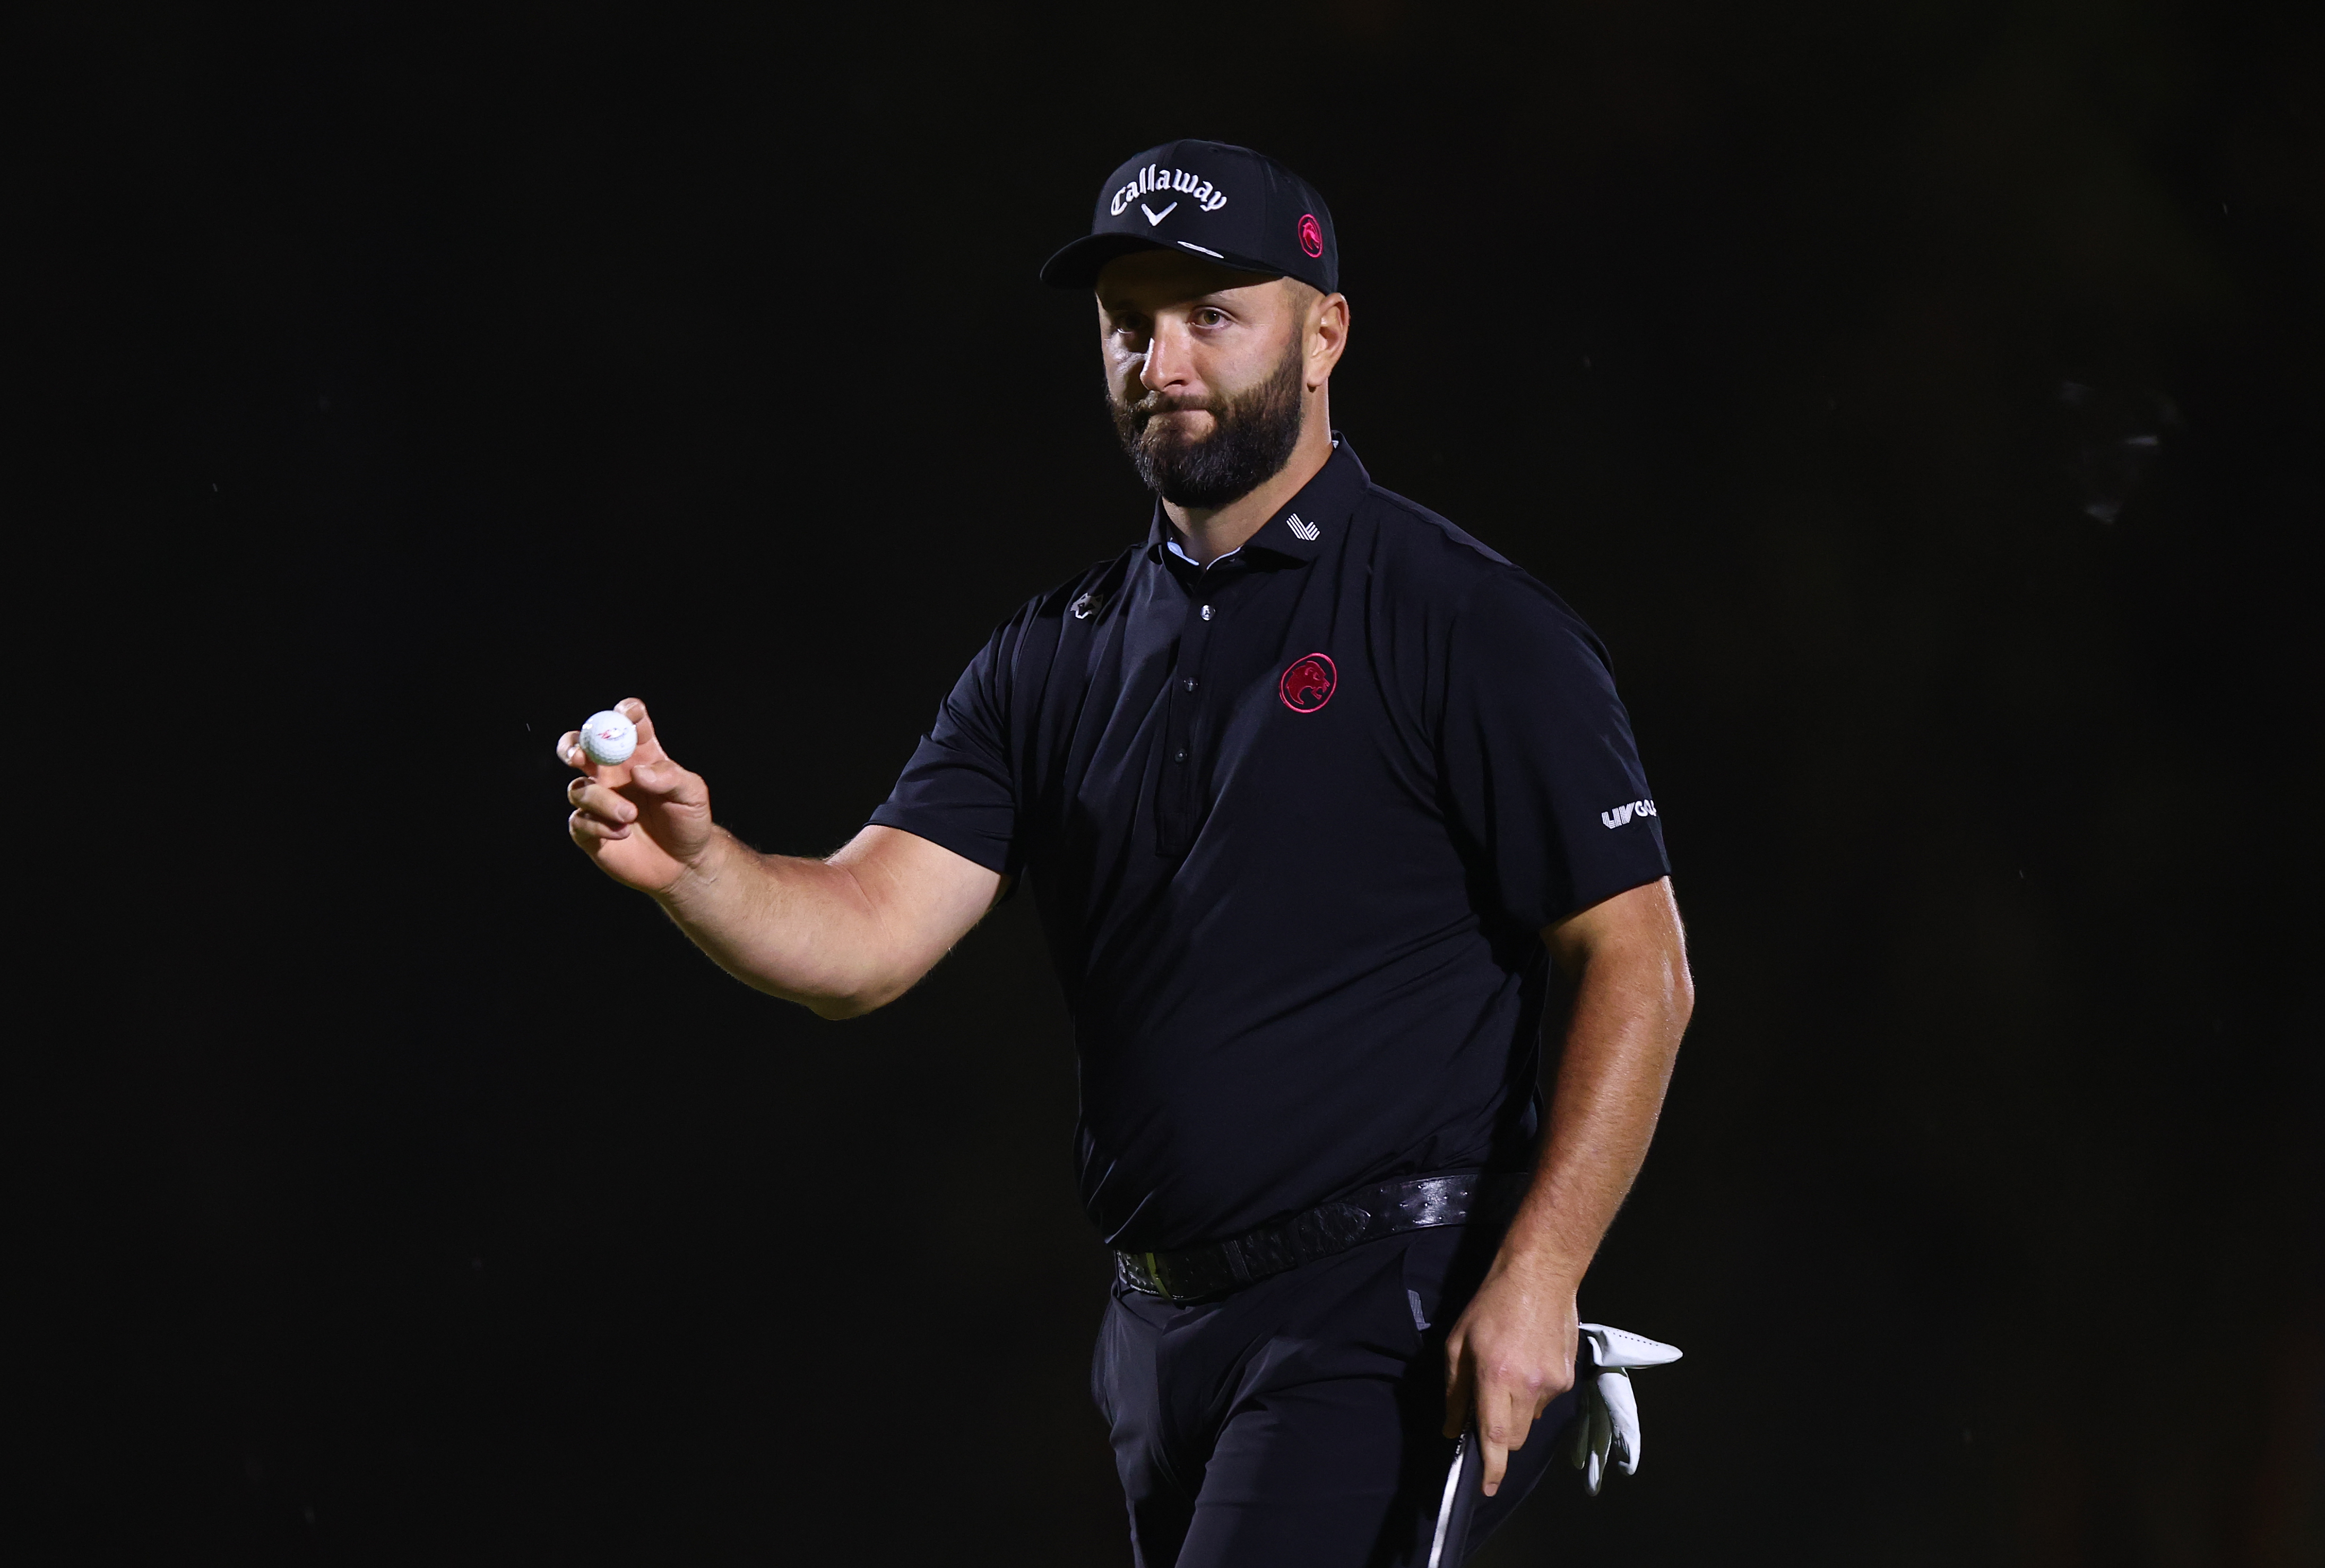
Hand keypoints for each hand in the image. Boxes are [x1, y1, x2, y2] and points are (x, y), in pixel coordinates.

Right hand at [558, 697, 715, 894]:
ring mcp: (599, 800)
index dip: (624, 712)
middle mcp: (614, 773)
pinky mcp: (589, 830)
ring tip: (630, 816)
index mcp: (640, 754)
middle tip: (579, 756)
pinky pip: (578, 821)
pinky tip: (622, 834)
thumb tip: (638, 771)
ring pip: (578, 788)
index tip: (626, 714)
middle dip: (573, 745)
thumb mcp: (693, 794)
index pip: (626, 722)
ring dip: (600, 800)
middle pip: (580, 745)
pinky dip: (598, 826)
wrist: (684, 864)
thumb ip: (670, 777)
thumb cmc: (689, 821)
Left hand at [1441, 1251, 1579, 1496]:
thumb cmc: (1492, 1305)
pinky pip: (1546, 1401)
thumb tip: (1452, 1429)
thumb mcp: (1457, 1344)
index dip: (1491, 1468)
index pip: (1495, 1436)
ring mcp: (1553, 1383)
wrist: (1541, 1275)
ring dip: (1517, 1411)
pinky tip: (1527, 1362)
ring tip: (1509, 1372)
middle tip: (1487, 1407)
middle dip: (1499, 1436)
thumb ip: (1454, 1392)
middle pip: (1514, 1438)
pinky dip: (1533, 1393)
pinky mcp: (1568, 1377)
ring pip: (1531, 1421)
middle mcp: (1528, 1386)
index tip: (1486, 1488)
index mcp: (1496, 1377)